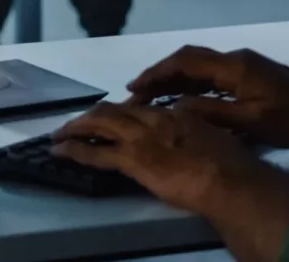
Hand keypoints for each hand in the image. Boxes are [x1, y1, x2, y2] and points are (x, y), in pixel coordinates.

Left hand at [52, 102, 288, 216]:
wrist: (227, 179)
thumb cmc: (228, 163)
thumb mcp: (212, 136)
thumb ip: (193, 131)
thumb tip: (185, 136)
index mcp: (174, 113)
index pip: (138, 108)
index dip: (119, 112)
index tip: (110, 118)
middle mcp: (154, 119)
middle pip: (113, 110)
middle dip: (90, 116)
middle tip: (74, 124)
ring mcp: (141, 138)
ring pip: (99, 124)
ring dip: (75, 129)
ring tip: (59, 136)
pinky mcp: (133, 159)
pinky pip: (96, 152)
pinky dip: (75, 150)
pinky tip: (62, 151)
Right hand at [126, 46, 288, 148]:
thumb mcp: (253, 122)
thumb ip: (214, 113)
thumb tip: (177, 106)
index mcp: (235, 67)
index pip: (187, 62)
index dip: (158, 73)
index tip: (135, 87)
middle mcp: (236, 60)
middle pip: (190, 60)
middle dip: (161, 75)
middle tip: (136, 95)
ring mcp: (243, 66)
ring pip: (200, 68)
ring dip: (175, 81)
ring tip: (151, 100)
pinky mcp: (249, 75)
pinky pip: (212, 75)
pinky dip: (192, 86)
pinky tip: (181, 102)